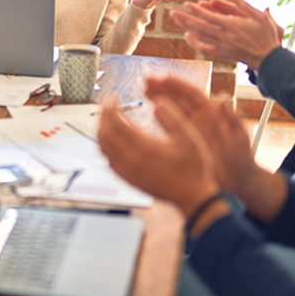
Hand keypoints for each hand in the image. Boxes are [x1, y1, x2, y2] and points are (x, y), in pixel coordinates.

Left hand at [97, 97, 218, 217]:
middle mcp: (131, 160)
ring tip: (107, 120)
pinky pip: (108, 160)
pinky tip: (112, 140)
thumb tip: (157, 102)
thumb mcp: (189, 137)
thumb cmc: (193, 166)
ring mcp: (128, 172)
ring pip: (103, 148)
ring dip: (102, 131)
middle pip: (105, 135)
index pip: (116, 124)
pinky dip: (106, 147)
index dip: (110, 109)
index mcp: (145, 148)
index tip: (113, 99)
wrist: (192, 196)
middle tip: (107, 106)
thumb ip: (172, 117)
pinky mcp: (128, 180)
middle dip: (103, 117)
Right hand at [144, 77, 261, 195]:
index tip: (163, 78)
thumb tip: (223, 98)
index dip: (178, 86)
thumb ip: (232, 118)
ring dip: (159, 99)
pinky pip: (170, 127)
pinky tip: (150, 114)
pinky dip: (160, 119)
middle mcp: (200, 119)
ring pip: (172, 110)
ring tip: (144, 90)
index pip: (192, 95)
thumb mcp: (239, 138)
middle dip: (163, 88)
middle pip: (178, 99)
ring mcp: (192, 131)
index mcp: (213, 115)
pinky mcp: (186, 142)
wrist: (238, 181)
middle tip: (147, 81)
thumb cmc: (241, 159)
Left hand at [170, 0, 282, 68]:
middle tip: (172, 11)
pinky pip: (204, 48)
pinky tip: (187, 35)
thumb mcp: (260, 17)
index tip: (187, 4)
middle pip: (200, 26)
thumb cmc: (266, 36)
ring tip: (176, 19)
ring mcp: (221, 45)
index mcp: (233, 26)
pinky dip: (194, 42)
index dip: (197, 11)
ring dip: (187, 26)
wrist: (268, 58)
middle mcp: (224, 36)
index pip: (210, 17)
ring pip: (200, 36)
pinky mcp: (221, 53)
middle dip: (185, 18)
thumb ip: (244, 5)